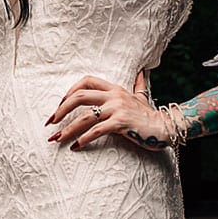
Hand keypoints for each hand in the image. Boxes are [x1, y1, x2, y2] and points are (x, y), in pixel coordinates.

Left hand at [46, 72, 175, 151]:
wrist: (167, 127)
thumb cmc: (151, 115)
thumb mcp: (142, 97)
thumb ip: (139, 84)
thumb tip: (142, 72)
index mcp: (115, 88)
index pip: (86, 81)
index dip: (70, 91)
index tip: (60, 105)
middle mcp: (114, 96)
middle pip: (79, 97)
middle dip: (61, 110)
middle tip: (51, 123)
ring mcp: (117, 109)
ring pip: (84, 117)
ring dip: (67, 129)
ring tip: (57, 139)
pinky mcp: (121, 123)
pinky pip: (96, 130)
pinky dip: (83, 139)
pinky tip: (76, 146)